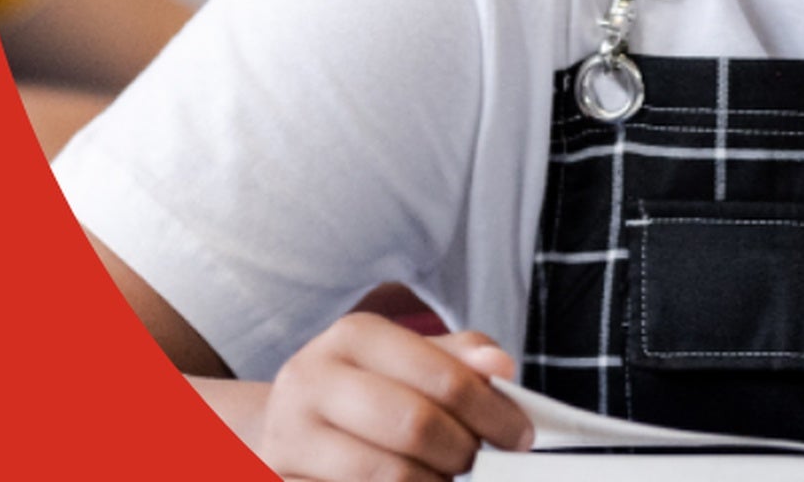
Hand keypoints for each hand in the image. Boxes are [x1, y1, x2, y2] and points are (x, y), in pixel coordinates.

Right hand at [258, 313, 533, 480]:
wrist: (287, 423)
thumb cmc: (367, 389)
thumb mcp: (407, 359)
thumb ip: (459, 359)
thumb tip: (500, 367)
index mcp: (354, 336)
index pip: (443, 377)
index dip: (494, 412)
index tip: (520, 436)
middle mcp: (312, 379)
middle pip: (415, 426)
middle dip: (463, 451)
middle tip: (480, 461)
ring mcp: (289, 436)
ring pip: (390, 475)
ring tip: (444, 476)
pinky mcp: (283, 479)